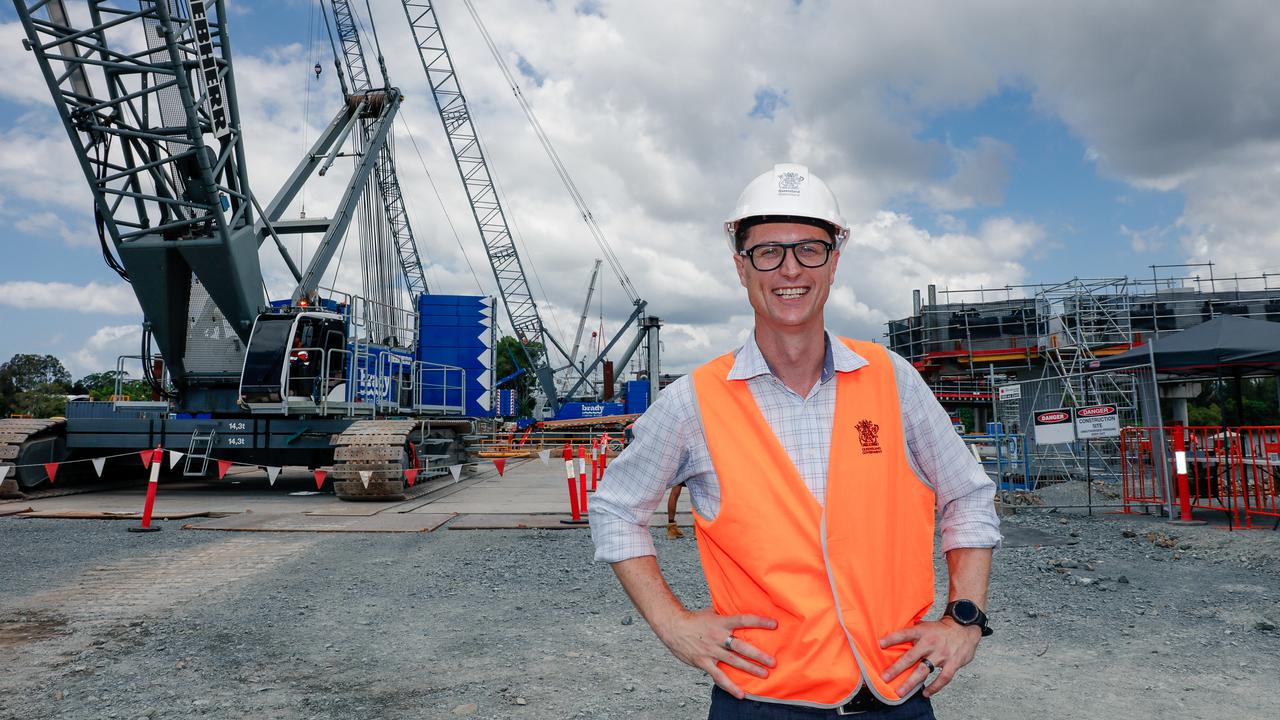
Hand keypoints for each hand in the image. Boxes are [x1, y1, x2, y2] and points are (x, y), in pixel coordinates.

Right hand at [655, 608, 776, 698]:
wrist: (673, 627)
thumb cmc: (694, 620)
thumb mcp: (712, 613)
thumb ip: (726, 615)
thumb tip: (741, 611)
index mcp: (721, 622)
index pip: (743, 620)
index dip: (759, 622)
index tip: (774, 624)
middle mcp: (717, 637)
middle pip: (741, 646)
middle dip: (758, 655)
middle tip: (772, 661)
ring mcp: (711, 650)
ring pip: (734, 661)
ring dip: (750, 669)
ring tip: (764, 674)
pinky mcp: (704, 662)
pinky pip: (719, 676)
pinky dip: (730, 686)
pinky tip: (741, 694)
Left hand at [878, 618, 981, 698]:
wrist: (964, 626)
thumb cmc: (941, 629)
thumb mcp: (925, 625)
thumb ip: (912, 632)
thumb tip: (893, 637)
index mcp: (922, 632)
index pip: (904, 634)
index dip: (892, 639)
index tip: (880, 644)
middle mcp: (930, 643)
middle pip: (910, 657)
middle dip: (896, 668)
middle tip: (885, 677)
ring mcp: (941, 654)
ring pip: (924, 670)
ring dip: (911, 682)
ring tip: (901, 692)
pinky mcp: (953, 663)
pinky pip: (943, 678)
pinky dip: (934, 687)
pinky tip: (926, 693)